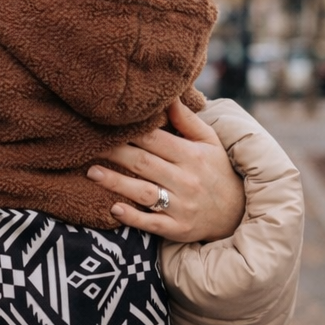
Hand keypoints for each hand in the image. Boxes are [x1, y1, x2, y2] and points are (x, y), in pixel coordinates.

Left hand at [87, 99, 245, 243]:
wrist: (236, 214)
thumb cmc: (216, 171)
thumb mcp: (209, 143)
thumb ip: (188, 121)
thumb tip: (169, 96)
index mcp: (191, 155)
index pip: (155, 140)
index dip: (129, 133)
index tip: (105, 126)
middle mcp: (186, 180)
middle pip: (144, 163)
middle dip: (115, 154)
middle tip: (87, 146)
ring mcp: (181, 206)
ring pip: (144, 192)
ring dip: (116, 183)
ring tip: (91, 172)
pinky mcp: (177, 229)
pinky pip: (152, 223)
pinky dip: (132, 217)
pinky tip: (113, 209)